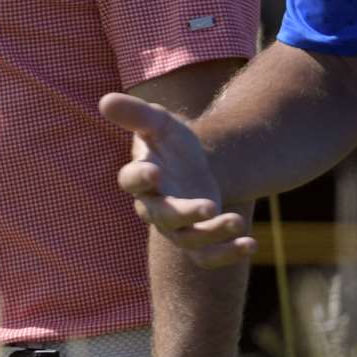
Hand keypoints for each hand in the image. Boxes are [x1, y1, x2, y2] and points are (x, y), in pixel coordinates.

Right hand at [98, 92, 256, 267]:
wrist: (193, 162)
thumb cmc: (168, 140)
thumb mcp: (157, 121)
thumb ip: (134, 113)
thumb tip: (105, 99)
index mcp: (140, 176)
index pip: (132, 181)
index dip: (140, 177)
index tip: (155, 172)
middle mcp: (154, 206)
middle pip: (163, 217)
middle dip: (185, 214)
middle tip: (209, 206)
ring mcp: (176, 227)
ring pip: (189, 240)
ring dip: (213, 234)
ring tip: (238, 222)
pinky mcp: (197, 238)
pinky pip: (208, 257)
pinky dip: (228, 254)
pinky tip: (251, 245)